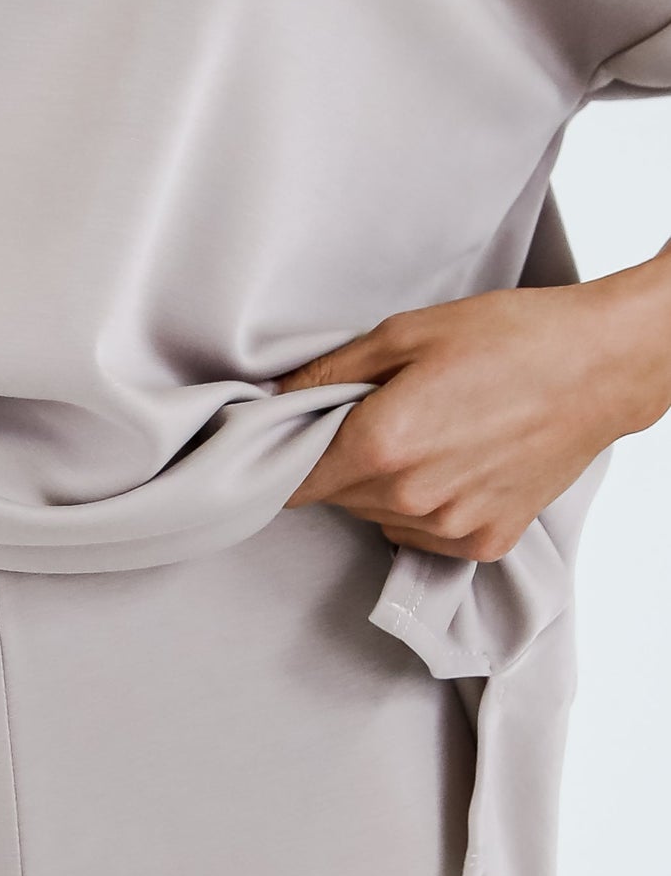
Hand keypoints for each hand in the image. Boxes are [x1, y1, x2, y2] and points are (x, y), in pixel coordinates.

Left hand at [279, 261, 670, 560]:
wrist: (600, 367)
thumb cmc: (512, 338)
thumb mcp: (408, 332)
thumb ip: (331, 372)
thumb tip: (275, 399)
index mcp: (380, 445)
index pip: (292, 483)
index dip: (285, 461)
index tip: (294, 442)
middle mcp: (409, 499)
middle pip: (336, 498)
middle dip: (344, 462)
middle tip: (383, 416)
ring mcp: (448, 528)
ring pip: (379, 518)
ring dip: (387, 486)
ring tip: (434, 434)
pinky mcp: (482, 543)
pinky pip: (425, 536)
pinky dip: (429, 507)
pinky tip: (460, 463)